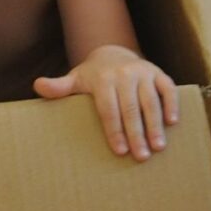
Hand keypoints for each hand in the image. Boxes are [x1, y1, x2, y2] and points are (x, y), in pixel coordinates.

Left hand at [33, 45, 178, 161]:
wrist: (112, 54)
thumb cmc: (92, 76)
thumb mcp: (75, 80)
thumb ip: (59, 86)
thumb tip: (37, 86)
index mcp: (103, 79)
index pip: (109, 108)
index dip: (114, 130)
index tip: (120, 151)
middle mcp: (124, 74)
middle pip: (131, 108)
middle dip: (136, 133)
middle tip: (141, 156)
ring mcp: (143, 72)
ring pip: (150, 100)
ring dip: (155, 124)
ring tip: (157, 147)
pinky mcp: (158, 73)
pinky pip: (167, 88)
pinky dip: (171, 104)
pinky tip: (172, 123)